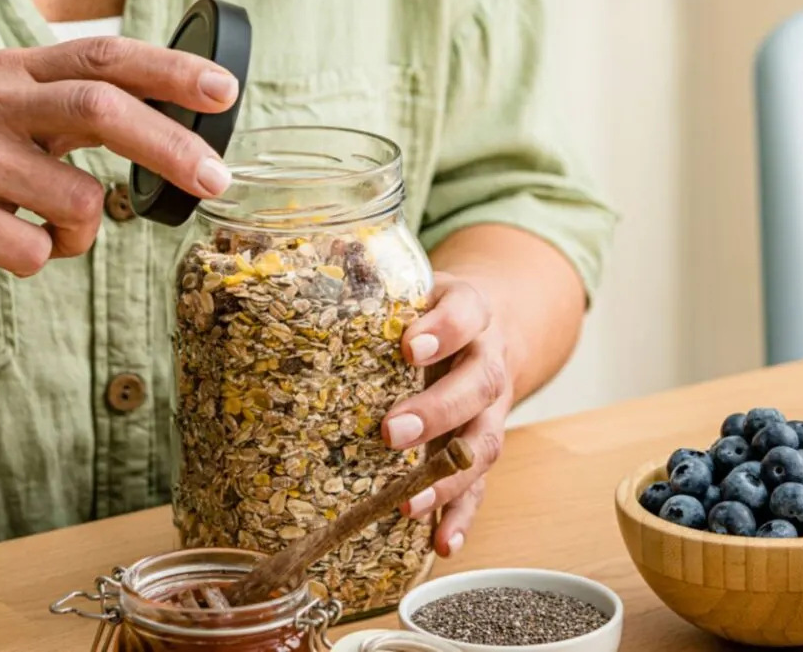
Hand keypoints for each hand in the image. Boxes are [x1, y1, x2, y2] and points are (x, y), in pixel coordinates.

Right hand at [0, 38, 237, 298]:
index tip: (226, 91)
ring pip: (80, 201)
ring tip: (43, 229)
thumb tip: (180, 115)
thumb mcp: (9, 119)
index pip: (105, 56)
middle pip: (102, 110)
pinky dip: (38, 259)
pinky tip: (0, 246)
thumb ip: (75, 108)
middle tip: (217, 178)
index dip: (171, 71)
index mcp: (11, 72)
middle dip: (172, 146)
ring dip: (83, 233)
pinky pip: (37, 250)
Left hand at [381, 275, 512, 556]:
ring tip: (411, 501)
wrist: (492, 325)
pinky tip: (441, 543)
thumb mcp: (412, 283)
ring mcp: (492, 409)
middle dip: (437, 411)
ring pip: (484, 442)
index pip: (465, 312)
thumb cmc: (432, 307)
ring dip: (449, 477)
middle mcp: (488, 360)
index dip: (444, 329)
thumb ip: (371, 278)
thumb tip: (309, 260)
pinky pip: (481, 486)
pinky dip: (463, 516)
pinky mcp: (484, 446)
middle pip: (477, 385)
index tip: (410, 345)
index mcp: (471, 310)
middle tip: (391, 431)